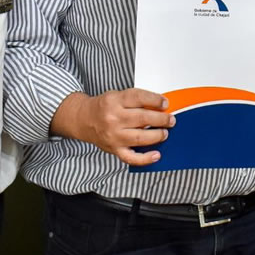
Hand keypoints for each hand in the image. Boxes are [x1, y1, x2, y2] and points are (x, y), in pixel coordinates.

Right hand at [52, 88, 175, 165]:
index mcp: (114, 101)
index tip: (165, 103)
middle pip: (143, 118)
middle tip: (170, 120)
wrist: (83, 120)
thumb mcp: (116, 96)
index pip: (139, 98)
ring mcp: (114, 136)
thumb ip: (135, 100)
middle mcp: (113, 118)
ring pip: (140, 137)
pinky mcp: (114, 149)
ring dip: (157, 135)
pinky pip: (131, 157)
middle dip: (161, 119)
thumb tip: (159, 107)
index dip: (155, 100)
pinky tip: (156, 155)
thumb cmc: (103, 107)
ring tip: (164, 133)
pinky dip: (145, 158)